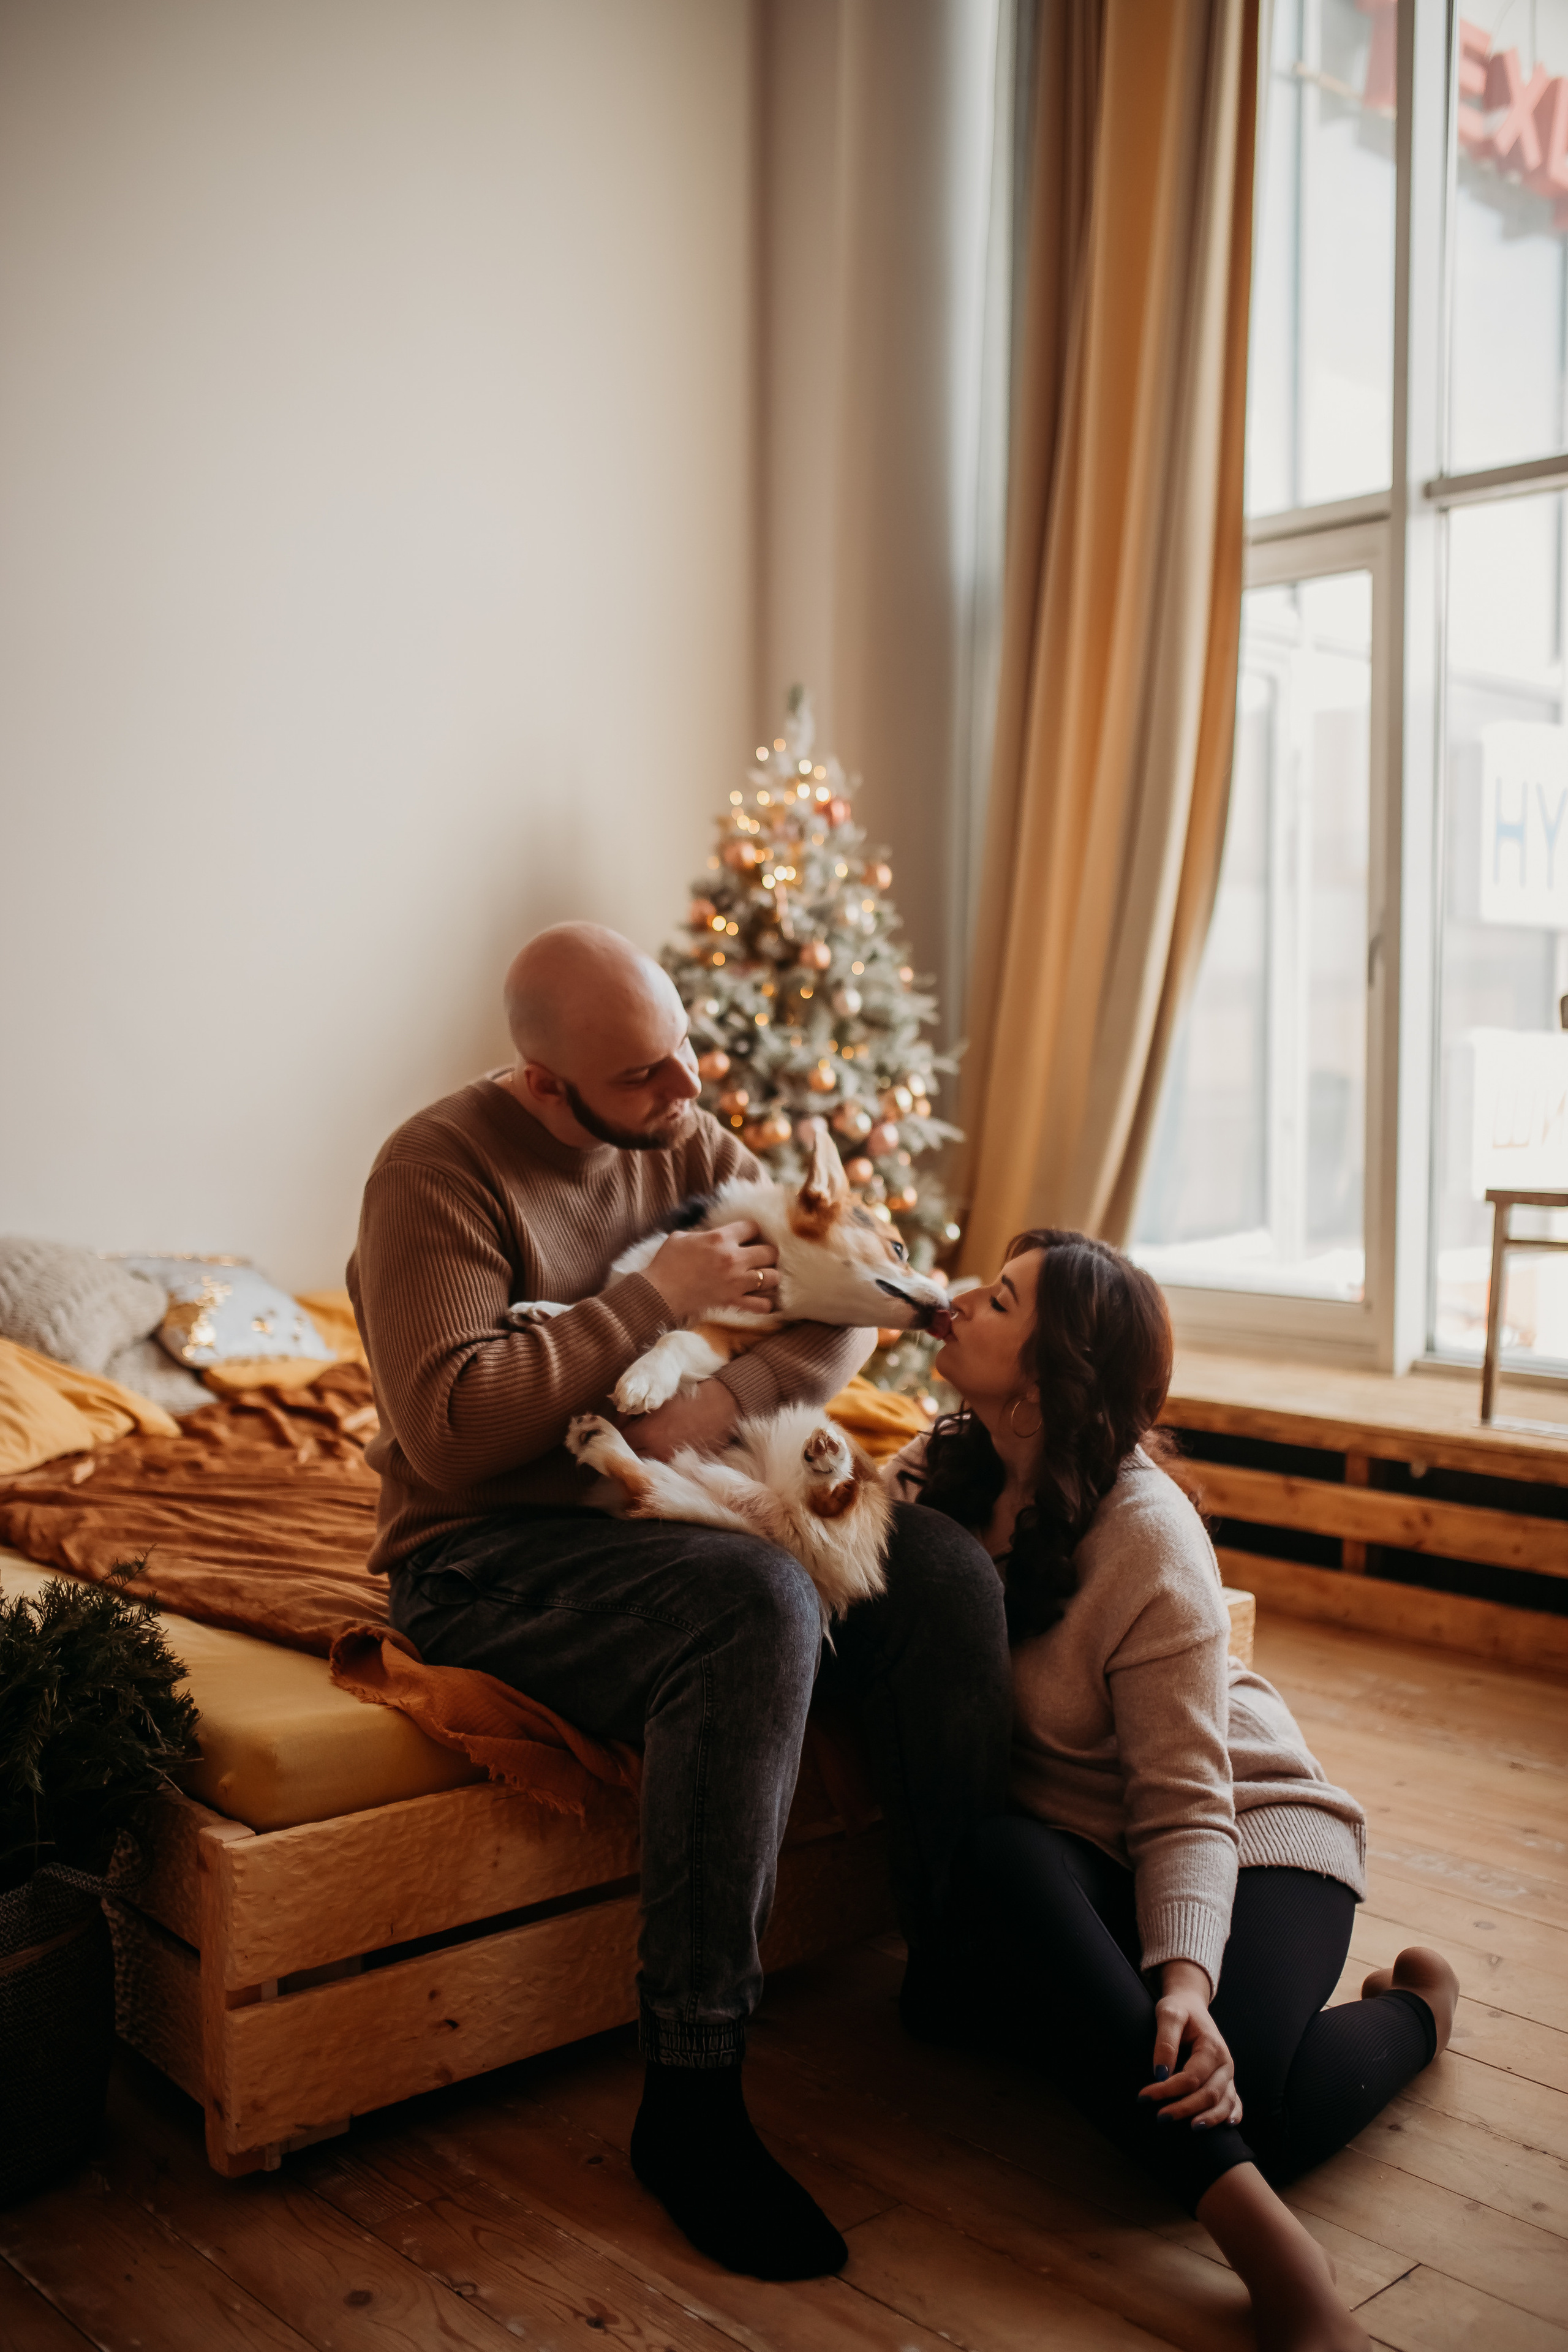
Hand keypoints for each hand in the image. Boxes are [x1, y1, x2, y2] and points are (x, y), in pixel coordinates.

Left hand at [618, 1378, 739, 1460]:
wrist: (724, 1405)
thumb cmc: (691, 1398)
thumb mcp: (659, 1402)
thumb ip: (636, 1415)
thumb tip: (624, 1419)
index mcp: (647, 1436)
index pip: (621, 1440)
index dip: (619, 1431)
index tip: (624, 1423)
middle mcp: (657, 1454)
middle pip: (632, 1455)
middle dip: (630, 1444)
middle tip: (634, 1433)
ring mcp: (673, 1462)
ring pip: (649, 1463)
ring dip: (646, 1453)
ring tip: (651, 1441)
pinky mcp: (687, 1466)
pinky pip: (667, 1464)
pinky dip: (664, 1457)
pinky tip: (668, 1446)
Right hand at [644, 1220, 779, 1322]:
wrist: (659, 1292)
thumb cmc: (666, 1263)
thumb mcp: (681, 1236)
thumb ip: (703, 1233)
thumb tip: (711, 1234)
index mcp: (720, 1238)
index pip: (753, 1227)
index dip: (752, 1231)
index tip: (747, 1237)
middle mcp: (733, 1258)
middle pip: (771, 1252)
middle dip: (767, 1253)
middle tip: (759, 1257)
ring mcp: (736, 1281)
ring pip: (773, 1277)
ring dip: (770, 1277)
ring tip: (762, 1277)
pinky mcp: (733, 1301)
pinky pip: (762, 1305)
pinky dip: (765, 1303)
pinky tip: (761, 1299)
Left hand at [1137, 1959, 1240, 2129]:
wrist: (1191, 2005)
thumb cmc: (1178, 2009)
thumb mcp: (1168, 2014)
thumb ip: (1165, 2041)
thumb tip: (1159, 2073)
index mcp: (1212, 2047)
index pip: (1191, 2078)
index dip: (1167, 2090)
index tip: (1143, 2096)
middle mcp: (1225, 2063)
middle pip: (1209, 2094)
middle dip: (1184, 2108)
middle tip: (1160, 2118)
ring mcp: (1228, 2073)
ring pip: (1224, 2102)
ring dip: (1209, 2118)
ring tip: (1191, 2129)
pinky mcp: (1227, 2080)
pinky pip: (1235, 2101)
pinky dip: (1233, 2114)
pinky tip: (1227, 2125)